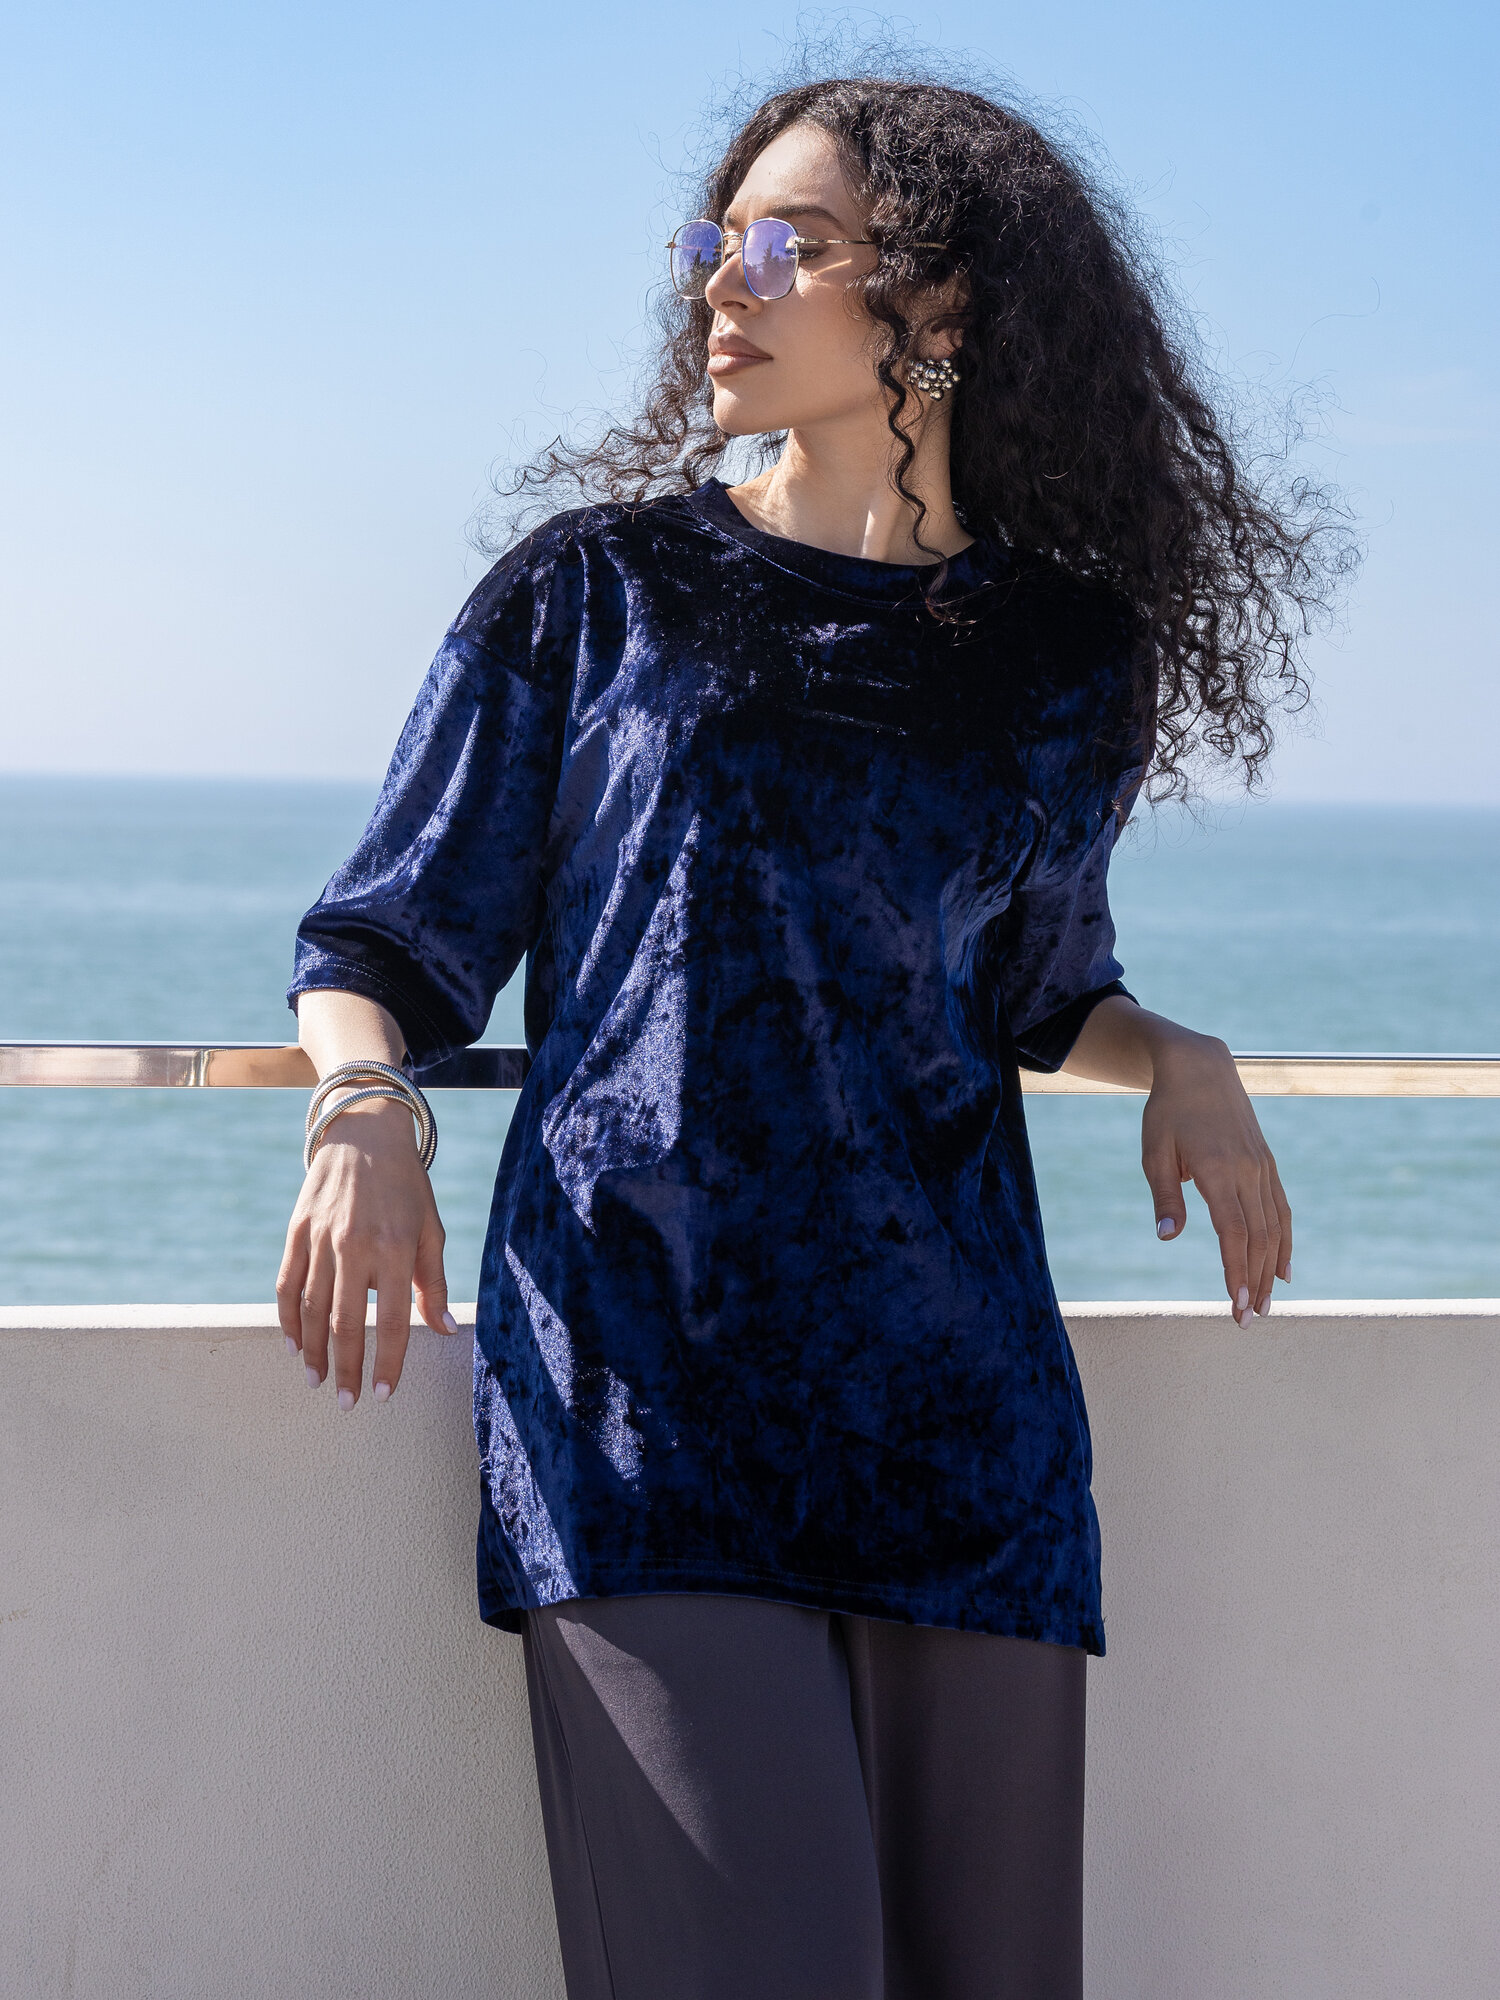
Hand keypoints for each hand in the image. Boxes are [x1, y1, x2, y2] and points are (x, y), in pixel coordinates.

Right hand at [276, 1094, 457, 1407]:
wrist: (365, 1132)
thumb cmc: (406, 1186)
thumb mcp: (431, 1229)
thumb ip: (435, 1283)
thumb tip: (445, 1331)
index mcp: (397, 1249)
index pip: (393, 1321)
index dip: (388, 1362)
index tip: (382, 1394)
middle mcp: (356, 1247)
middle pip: (346, 1324)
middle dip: (346, 1370)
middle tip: (346, 1403)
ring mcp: (321, 1239)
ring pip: (310, 1310)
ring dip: (313, 1353)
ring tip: (317, 1382)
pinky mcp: (297, 1232)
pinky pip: (287, 1285)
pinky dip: (287, 1319)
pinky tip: (293, 1345)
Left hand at [1142, 1032, 1291, 1325]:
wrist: (1201, 1069)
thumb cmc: (1168, 1112)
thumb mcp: (1154, 1151)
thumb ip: (1165, 1196)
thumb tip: (1168, 1238)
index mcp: (1217, 1169)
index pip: (1233, 1231)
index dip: (1236, 1270)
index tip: (1236, 1303)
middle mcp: (1247, 1171)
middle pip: (1258, 1238)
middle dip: (1254, 1282)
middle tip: (1248, 1321)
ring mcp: (1262, 1168)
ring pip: (1274, 1228)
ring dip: (1270, 1270)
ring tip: (1264, 1306)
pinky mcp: (1267, 1165)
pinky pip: (1281, 1210)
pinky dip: (1284, 1242)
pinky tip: (1281, 1271)